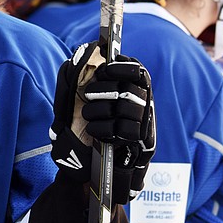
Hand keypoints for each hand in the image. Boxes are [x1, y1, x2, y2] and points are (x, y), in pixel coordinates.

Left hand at [50, 41, 155, 203]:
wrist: (86, 168)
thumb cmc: (83, 128)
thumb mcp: (78, 101)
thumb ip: (80, 77)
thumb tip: (84, 53)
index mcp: (133, 90)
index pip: (137, 70)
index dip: (122, 67)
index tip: (104, 69)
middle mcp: (143, 104)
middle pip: (130, 88)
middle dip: (104, 90)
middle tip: (87, 95)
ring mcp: (144, 123)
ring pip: (127, 107)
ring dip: (99, 111)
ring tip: (88, 116)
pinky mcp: (141, 143)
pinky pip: (124, 129)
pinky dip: (103, 129)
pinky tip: (94, 132)